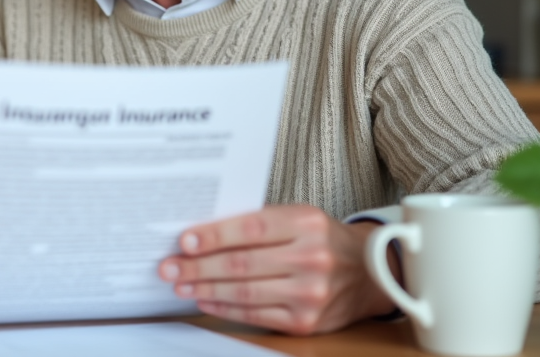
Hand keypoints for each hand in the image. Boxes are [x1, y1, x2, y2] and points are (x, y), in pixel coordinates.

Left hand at [157, 205, 399, 334]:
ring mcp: (310, 294)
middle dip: (198, 266)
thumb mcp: (298, 218)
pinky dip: (225, 308)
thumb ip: (258, 223)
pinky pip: (255, 315)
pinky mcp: (306, 321)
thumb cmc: (322, 239)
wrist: (370, 273)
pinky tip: (205, 301)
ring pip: (244, 292)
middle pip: (242, 263)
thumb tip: (202, 234)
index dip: (214, 235)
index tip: (184, 241)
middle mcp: (311, 258)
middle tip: (168, 266)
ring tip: (179, 284)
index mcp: (306, 223)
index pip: (251, 228)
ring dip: (205, 289)